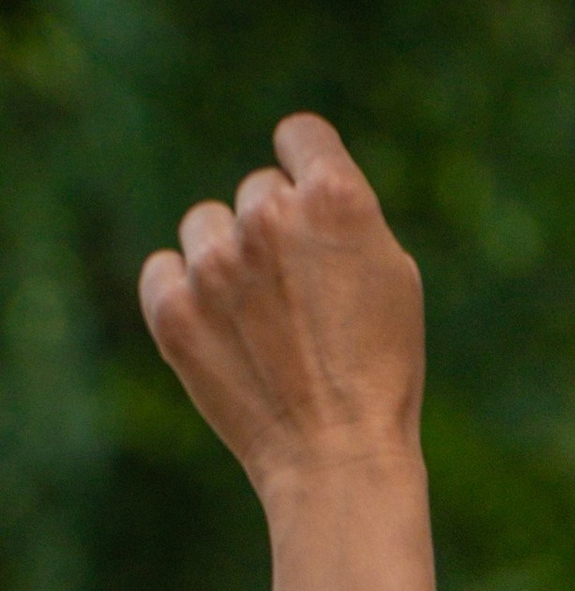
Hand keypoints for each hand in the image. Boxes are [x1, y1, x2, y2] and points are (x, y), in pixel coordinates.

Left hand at [138, 116, 423, 505]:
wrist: (336, 455)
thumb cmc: (380, 370)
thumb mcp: (393, 276)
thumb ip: (343, 216)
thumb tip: (297, 192)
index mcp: (334, 200)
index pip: (300, 134)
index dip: (307, 165)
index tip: (308, 199)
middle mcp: (269, 218)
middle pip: (258, 191)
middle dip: (277, 232)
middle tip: (303, 297)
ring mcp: (213, 263)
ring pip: (207, 226)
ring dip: (228, 260)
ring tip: (263, 320)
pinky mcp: (172, 307)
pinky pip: (165, 268)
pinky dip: (186, 294)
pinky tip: (222, 332)